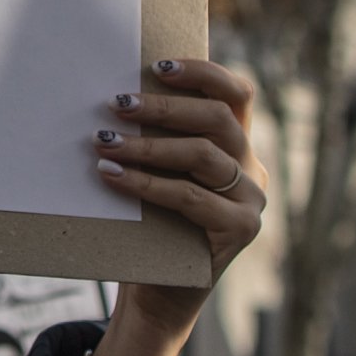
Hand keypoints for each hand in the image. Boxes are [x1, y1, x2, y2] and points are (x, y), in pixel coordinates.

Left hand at [95, 57, 268, 355]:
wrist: (158, 290)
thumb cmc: (149, 224)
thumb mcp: (155, 173)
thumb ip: (154, 139)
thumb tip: (112, 98)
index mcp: (236, 144)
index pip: (236, 94)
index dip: (202, 73)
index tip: (157, 65)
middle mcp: (251, 167)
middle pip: (219, 118)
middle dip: (164, 107)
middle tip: (116, 104)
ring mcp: (251, 200)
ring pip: (205, 155)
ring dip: (149, 145)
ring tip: (104, 142)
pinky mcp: (241, 230)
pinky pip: (191, 197)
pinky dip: (148, 184)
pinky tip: (113, 177)